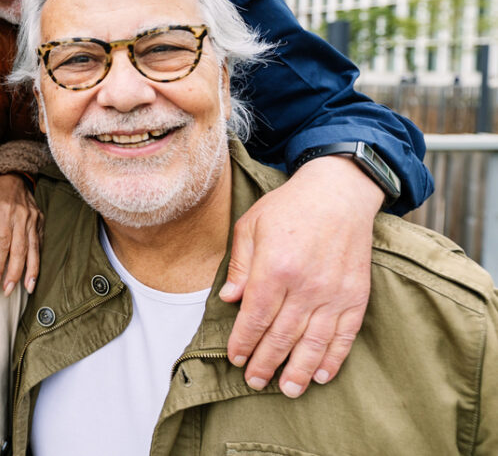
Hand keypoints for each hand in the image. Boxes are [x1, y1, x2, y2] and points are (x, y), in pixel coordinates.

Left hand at [0, 174, 41, 293]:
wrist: (14, 174)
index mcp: (7, 211)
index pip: (4, 241)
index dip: (0, 260)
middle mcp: (23, 217)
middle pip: (20, 249)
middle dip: (15, 272)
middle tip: (9, 288)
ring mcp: (33, 220)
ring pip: (34, 249)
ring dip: (31, 270)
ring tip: (28, 287)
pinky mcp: (40, 221)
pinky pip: (39, 243)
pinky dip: (38, 258)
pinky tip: (35, 272)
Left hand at [221, 155, 380, 397]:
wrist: (338, 194)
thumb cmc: (289, 207)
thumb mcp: (251, 225)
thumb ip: (239, 265)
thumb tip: (228, 300)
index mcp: (275, 268)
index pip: (255, 317)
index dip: (243, 342)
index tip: (234, 359)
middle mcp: (306, 285)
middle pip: (282, 335)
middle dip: (266, 363)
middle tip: (254, 382)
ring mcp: (334, 293)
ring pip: (314, 342)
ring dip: (299, 370)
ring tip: (287, 390)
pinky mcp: (356, 296)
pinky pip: (345, 335)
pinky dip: (333, 358)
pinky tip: (321, 374)